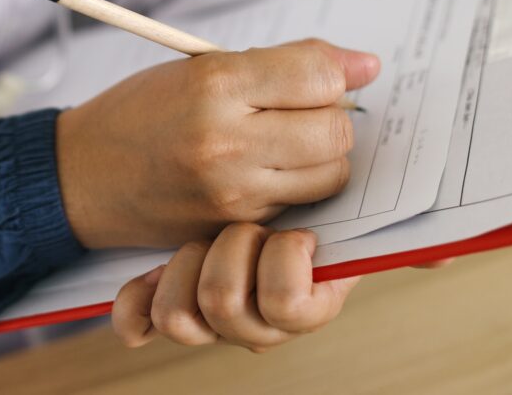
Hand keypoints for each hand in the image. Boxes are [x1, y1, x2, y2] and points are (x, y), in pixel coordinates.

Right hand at [56, 39, 379, 247]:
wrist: (81, 176)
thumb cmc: (140, 111)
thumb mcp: (199, 66)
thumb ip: (281, 63)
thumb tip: (362, 66)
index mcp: (215, 84)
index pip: (317, 76)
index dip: (342, 69)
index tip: (348, 69)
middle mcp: (226, 141)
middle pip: (334, 130)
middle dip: (332, 115)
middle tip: (306, 107)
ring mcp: (232, 191)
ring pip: (329, 173)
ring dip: (321, 154)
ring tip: (285, 139)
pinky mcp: (233, 224)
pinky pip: (298, 202)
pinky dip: (295, 183)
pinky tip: (263, 167)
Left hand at [112, 225, 358, 351]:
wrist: (257, 209)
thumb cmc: (307, 204)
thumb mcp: (333, 209)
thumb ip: (334, 207)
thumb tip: (376, 181)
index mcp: (307, 309)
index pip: (288, 305)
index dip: (286, 257)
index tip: (298, 231)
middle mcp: (259, 328)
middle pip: (223, 302)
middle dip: (233, 244)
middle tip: (246, 224)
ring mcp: (213, 328)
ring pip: (177, 315)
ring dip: (187, 263)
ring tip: (204, 238)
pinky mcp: (169, 317)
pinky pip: (137, 329)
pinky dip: (135, 302)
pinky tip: (144, 277)